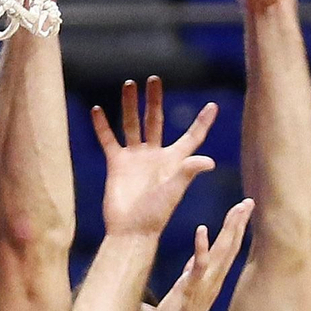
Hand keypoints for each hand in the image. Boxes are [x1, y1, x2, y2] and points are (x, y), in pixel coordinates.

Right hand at [93, 75, 215, 238]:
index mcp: (174, 161)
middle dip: (155, 100)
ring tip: (128, 84)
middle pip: (156, 120)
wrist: (130, 230)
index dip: (203, 122)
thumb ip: (188, 172)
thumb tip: (209, 161)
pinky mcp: (117, 164)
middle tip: (154, 79)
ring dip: (130, 105)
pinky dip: (102, 126)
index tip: (213, 106)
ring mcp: (135, 158)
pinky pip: (109, 140)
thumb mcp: (173, 191)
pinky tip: (97, 110)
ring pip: (132, 125)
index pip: (192, 136)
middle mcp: (155, 155)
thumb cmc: (155, 215)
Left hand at [149, 199, 254, 310]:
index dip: (236, 228)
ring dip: (229, 230)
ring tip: (237, 209)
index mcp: (212, 279)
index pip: (228, 249)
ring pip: (220, 253)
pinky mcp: (189, 290)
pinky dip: (201, 248)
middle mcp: (213, 281)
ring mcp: (203, 286)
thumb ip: (192, 275)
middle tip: (249, 201)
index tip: (243, 209)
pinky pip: (197, 267)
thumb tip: (194, 263)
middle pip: (230, 247)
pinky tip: (203, 230)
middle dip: (240, 223)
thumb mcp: (186, 291)